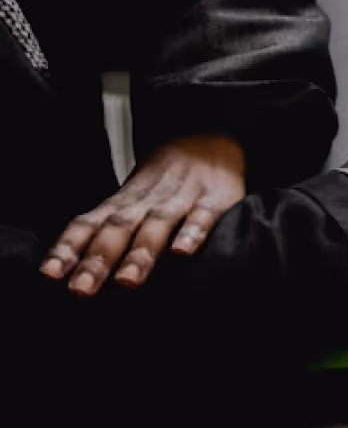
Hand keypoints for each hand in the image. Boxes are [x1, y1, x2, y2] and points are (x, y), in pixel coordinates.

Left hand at [42, 133, 245, 296]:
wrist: (212, 138)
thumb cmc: (168, 181)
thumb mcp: (134, 199)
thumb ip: (110, 230)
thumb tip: (74, 270)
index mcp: (124, 201)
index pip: (90, 222)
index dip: (69, 247)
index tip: (51, 274)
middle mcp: (148, 198)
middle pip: (119, 226)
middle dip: (99, 258)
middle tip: (82, 289)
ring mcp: (183, 196)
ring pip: (158, 223)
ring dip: (140, 252)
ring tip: (127, 280)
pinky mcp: (217, 196)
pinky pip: (203, 214)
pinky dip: (193, 232)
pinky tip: (183, 251)